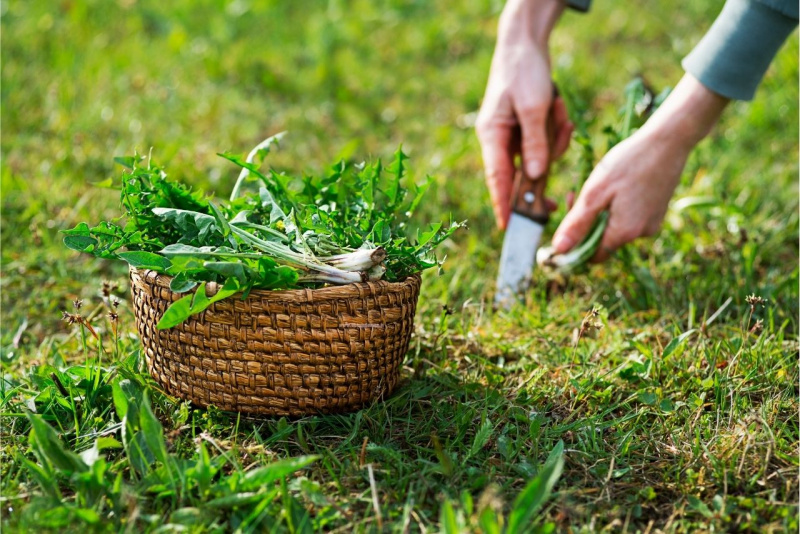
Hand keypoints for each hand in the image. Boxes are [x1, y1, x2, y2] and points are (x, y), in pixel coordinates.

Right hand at [476, 0, 572, 228]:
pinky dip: (558, 128)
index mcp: (492, 136)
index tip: (508, 228)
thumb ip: (536, 143)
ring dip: (555, 139)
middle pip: (521, 174)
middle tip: (556, 202)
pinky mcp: (528, 128)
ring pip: (540, 157)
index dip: (503, 205)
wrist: (525, 42)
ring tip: (557, 108)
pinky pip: (547, 141)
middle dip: (542, 175)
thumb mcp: (534, 107)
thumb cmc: (523, 71)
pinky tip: (559, 106)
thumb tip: (536, 177)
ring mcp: (514, 135)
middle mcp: (500, 140)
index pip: (497, 179)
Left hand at [552, 74, 728, 260]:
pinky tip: (614, 185)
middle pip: (602, 241)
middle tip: (574, 194)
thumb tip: (559, 250)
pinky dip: (615, 206)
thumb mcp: (595, 192)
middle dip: (585, 222)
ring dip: (599, 212)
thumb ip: (577, 223)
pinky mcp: (656, 212)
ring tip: (596, 185)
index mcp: (625, 232)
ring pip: (614, 228)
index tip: (566, 219)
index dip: (575, 244)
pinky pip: (628, 218)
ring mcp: (651, 223)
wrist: (669, 140)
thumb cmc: (629, 162)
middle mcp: (641, 234)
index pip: (592, 256)